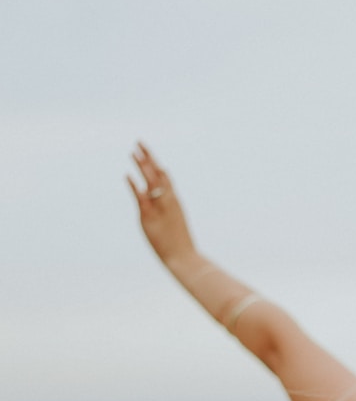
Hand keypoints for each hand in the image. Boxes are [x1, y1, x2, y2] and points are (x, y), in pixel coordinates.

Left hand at [126, 142, 194, 265]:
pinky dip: (134, 186)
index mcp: (174, 200)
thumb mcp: (175, 223)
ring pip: (151, 181)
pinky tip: (127, 176)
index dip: (155, 164)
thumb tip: (161, 207)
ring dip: (143, 166)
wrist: (184, 257)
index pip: (165, 177)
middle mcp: (168, 200)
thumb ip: (168, 212)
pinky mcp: (150, 217)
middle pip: (158, 173)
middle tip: (139, 142)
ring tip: (134, 152)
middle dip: (148, 158)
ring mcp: (160, 207)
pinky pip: (141, 198)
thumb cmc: (180, 244)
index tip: (147, 153)